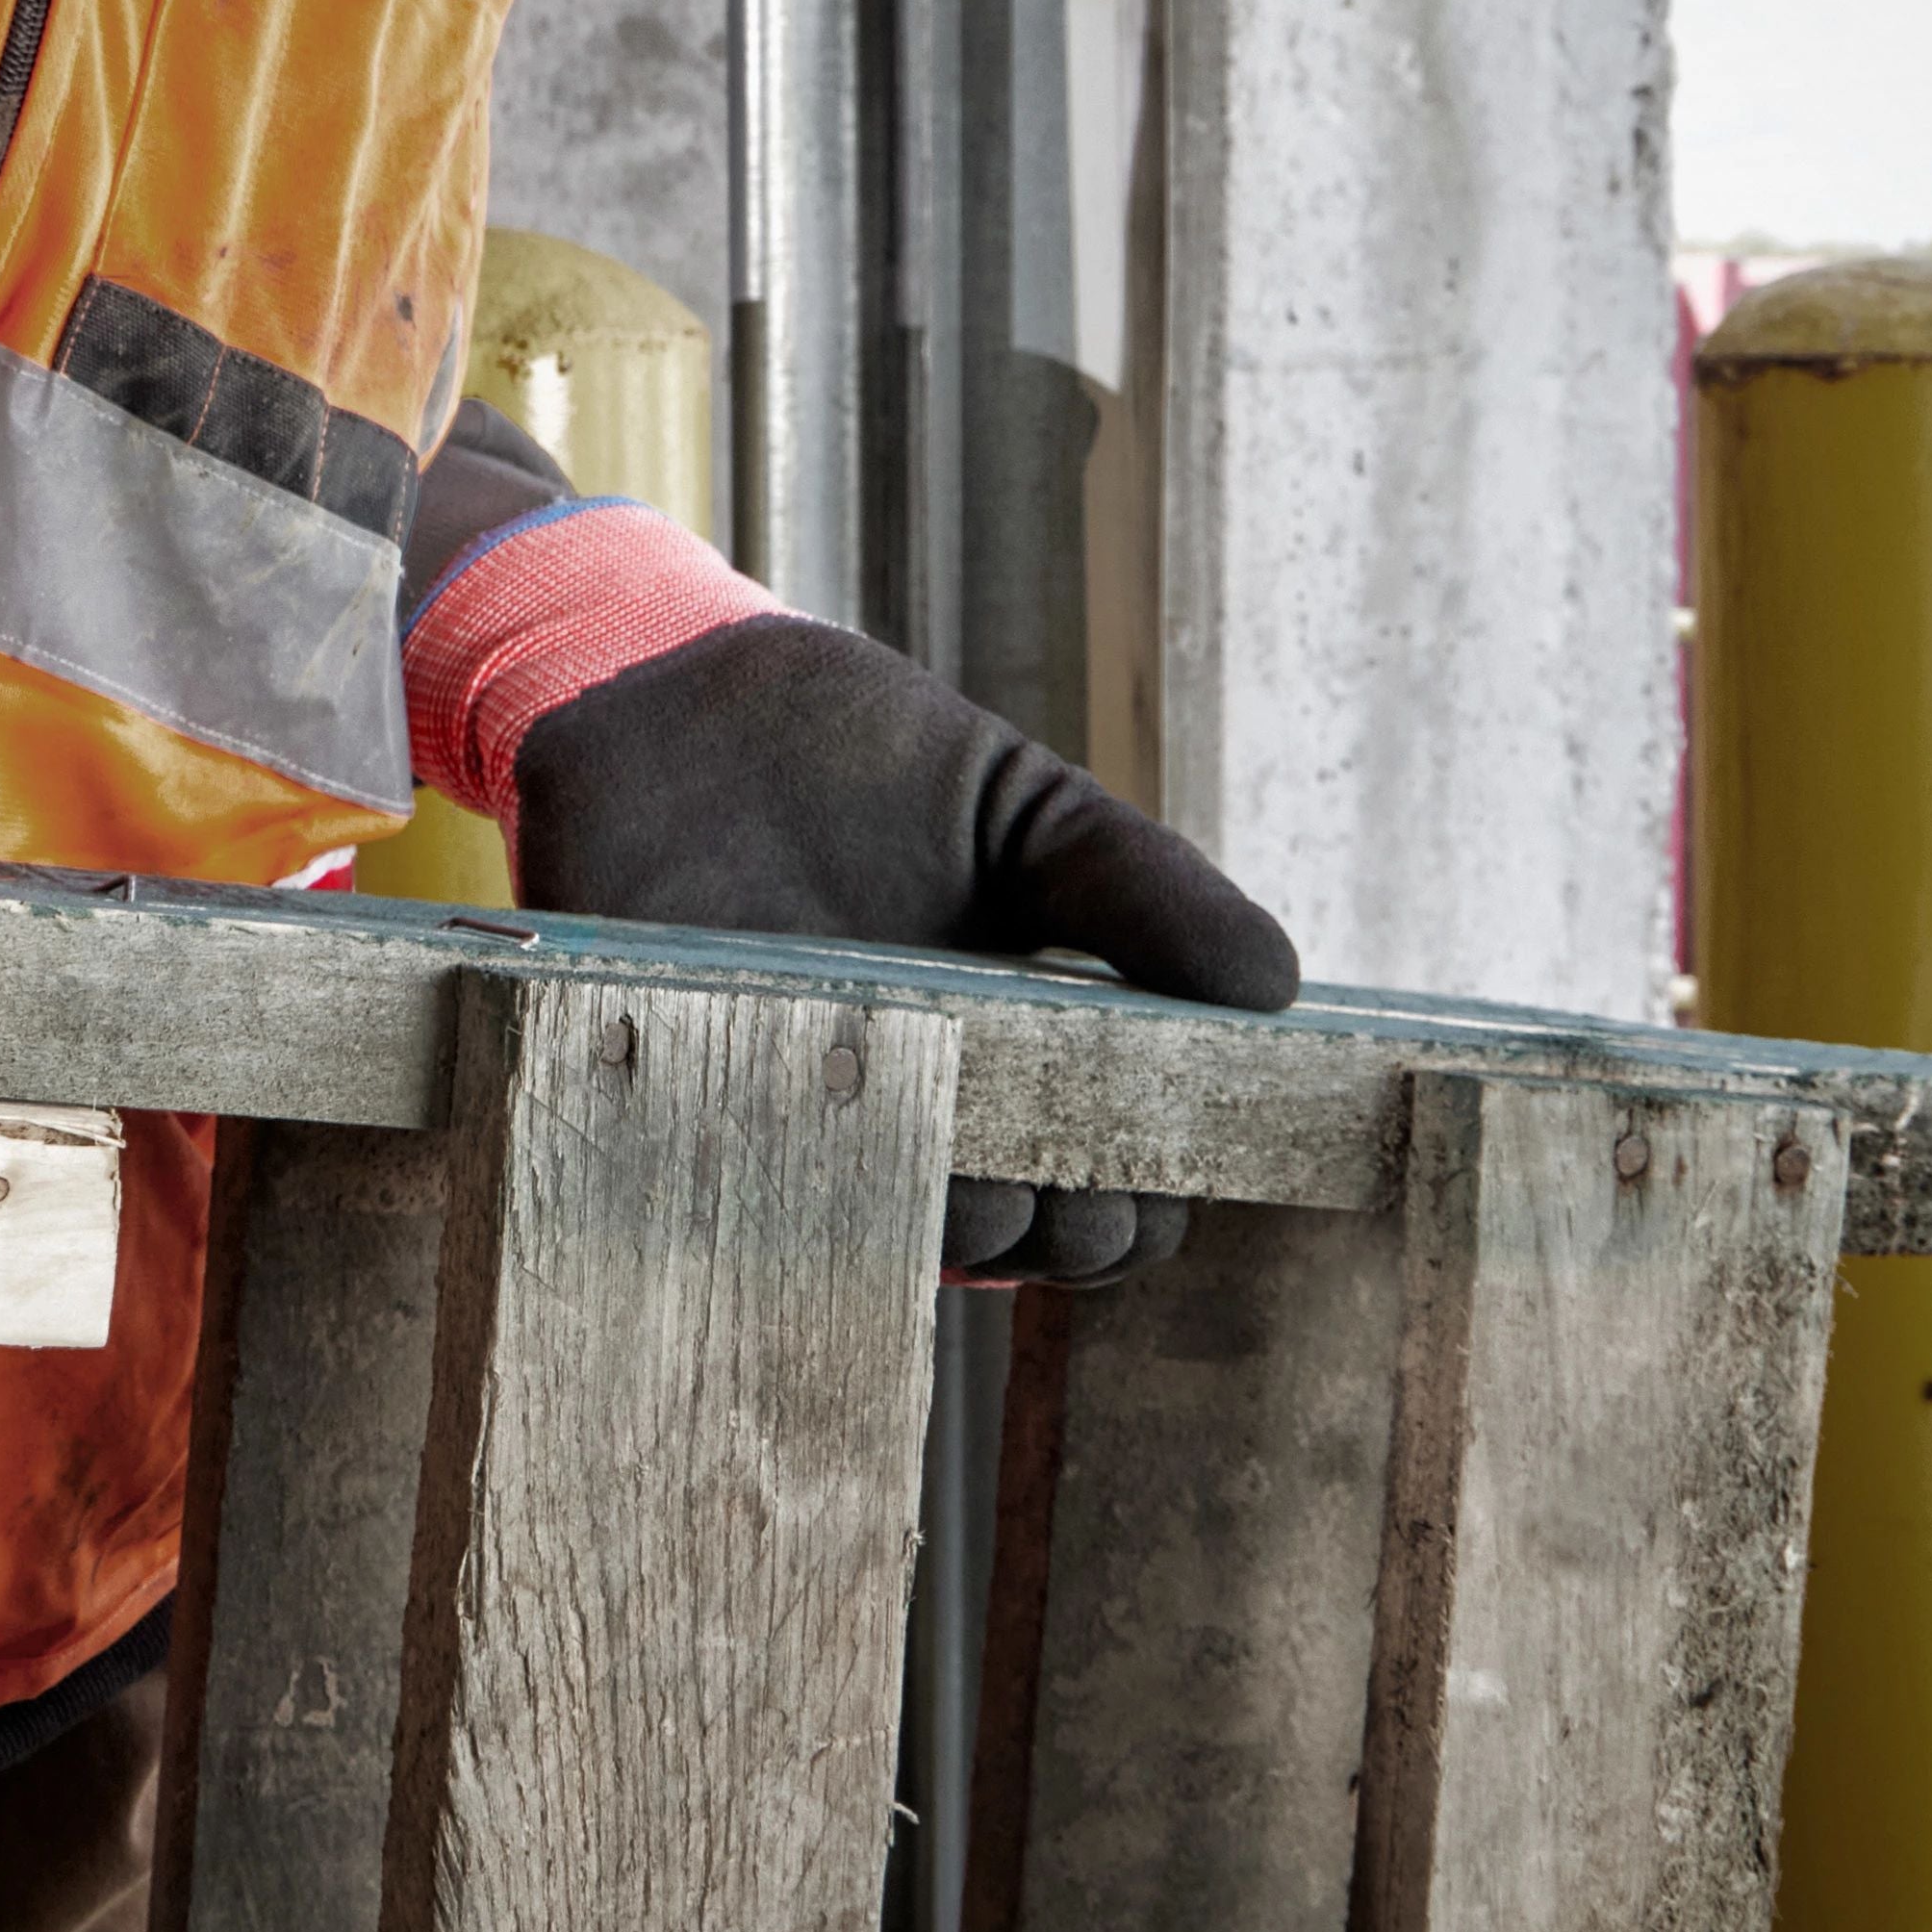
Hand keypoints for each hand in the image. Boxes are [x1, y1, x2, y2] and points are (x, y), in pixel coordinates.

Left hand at [406, 466, 1296, 1286]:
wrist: (674, 690)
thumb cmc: (868, 758)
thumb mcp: (1032, 811)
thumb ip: (1144, 893)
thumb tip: (1276, 992)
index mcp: (1007, 1072)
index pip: (1109, 1196)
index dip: (1148, 1204)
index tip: (1164, 1163)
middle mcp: (902, 1118)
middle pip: (1015, 1242)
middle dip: (1063, 1226)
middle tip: (1069, 1170)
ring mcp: (783, 1120)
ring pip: (887, 1237)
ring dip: (944, 1206)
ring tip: (963, 1140)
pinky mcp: (655, 1098)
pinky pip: (723, 1189)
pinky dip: (785, 1171)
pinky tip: (831, 1111)